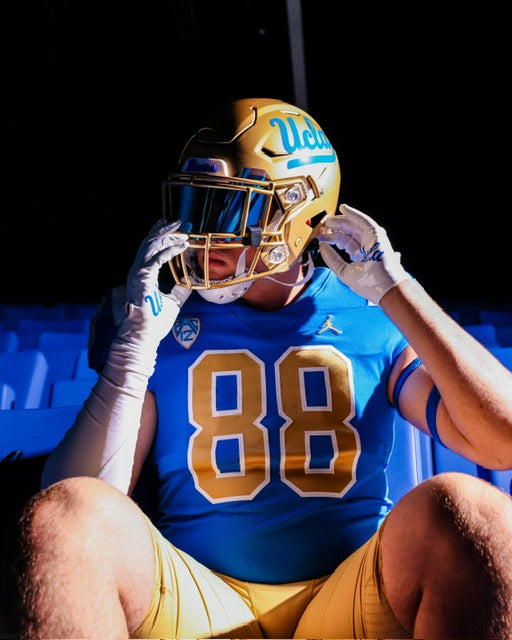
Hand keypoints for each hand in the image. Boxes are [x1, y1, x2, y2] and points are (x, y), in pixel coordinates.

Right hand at [119, 219, 190, 348]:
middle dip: (164, 230)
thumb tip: (191, 281)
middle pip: (149, 243)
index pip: (151, 251)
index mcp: (143, 276)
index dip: (163, 239)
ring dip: (166, 235)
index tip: (176, 231)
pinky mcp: (142, 278)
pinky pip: (157, 258)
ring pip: (150, 245)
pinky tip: (183, 245)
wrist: (142, 336)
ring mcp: (137, 273)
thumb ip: (181, 290)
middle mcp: (137, 271)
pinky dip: (170, 250)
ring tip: (181, 227)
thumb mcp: (173, 302)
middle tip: (178, 221)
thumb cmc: (154, 322)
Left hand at [318, 204, 409, 303]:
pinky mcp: (376, 234)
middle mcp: (367, 246)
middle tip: (324, 225)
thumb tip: (322, 246)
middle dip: (336, 227)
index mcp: (361, 256)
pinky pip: (363, 220)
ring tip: (329, 219)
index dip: (333, 238)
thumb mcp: (343, 271)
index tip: (322, 238)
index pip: (346, 242)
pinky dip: (353, 214)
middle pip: (349, 232)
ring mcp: (372, 240)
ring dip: (341, 220)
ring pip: (355, 225)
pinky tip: (343, 209)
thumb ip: (332, 259)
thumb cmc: (368, 284)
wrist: (384, 287)